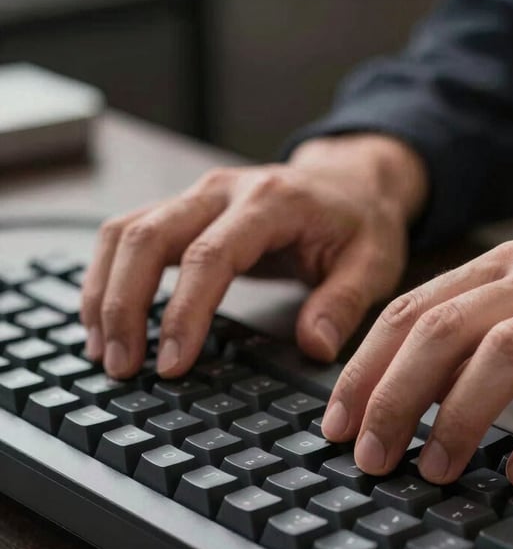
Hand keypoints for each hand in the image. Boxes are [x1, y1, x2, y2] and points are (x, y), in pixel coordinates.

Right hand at [80, 134, 427, 378]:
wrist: (349, 182)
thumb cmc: (361, 223)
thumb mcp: (372, 263)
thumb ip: (342, 303)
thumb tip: (314, 346)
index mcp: (271, 203)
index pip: (210, 256)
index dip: (185, 312)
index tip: (172, 363)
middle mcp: (223, 191)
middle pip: (148, 237)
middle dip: (125, 305)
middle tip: (121, 366)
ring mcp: (198, 196)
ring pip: (125, 232)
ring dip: (104, 291)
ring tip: (103, 351)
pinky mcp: (185, 210)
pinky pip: (129, 235)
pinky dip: (108, 276)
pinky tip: (105, 318)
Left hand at [322, 241, 512, 486]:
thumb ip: (471, 347)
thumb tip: (402, 397)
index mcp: (504, 269)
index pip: (412, 312)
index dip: (365, 368)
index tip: (337, 423)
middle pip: (445, 330)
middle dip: (395, 397)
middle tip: (370, 456)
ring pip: (506, 354)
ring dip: (461, 418)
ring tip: (435, 470)